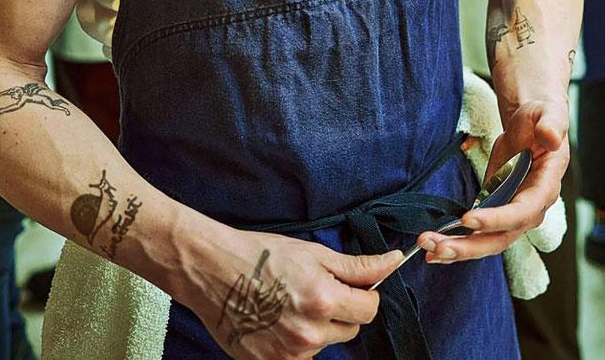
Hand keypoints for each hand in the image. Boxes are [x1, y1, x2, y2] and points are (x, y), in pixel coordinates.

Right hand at [186, 227, 404, 359]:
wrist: (210, 270)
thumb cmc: (260, 256)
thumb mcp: (314, 254)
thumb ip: (358, 266)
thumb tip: (394, 262)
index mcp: (324, 300)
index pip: (369, 309)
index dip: (365, 295)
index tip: (351, 287)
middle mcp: (309, 333)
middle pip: (350, 329)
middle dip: (341, 311)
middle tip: (314, 291)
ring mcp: (288, 353)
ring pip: (325, 344)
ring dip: (319, 328)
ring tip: (290, 304)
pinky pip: (302, 358)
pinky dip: (298, 343)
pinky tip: (279, 322)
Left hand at [416, 97, 568, 263]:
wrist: (531, 126)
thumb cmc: (541, 118)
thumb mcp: (549, 113)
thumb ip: (551, 124)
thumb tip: (551, 136)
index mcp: (546, 187)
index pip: (522, 212)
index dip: (496, 219)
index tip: (468, 218)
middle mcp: (531, 209)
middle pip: (502, 237)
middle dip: (471, 246)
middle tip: (439, 248)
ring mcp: (513, 215)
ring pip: (488, 242)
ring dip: (458, 249)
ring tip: (429, 250)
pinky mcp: (496, 214)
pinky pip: (478, 235)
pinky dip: (456, 242)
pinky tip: (433, 248)